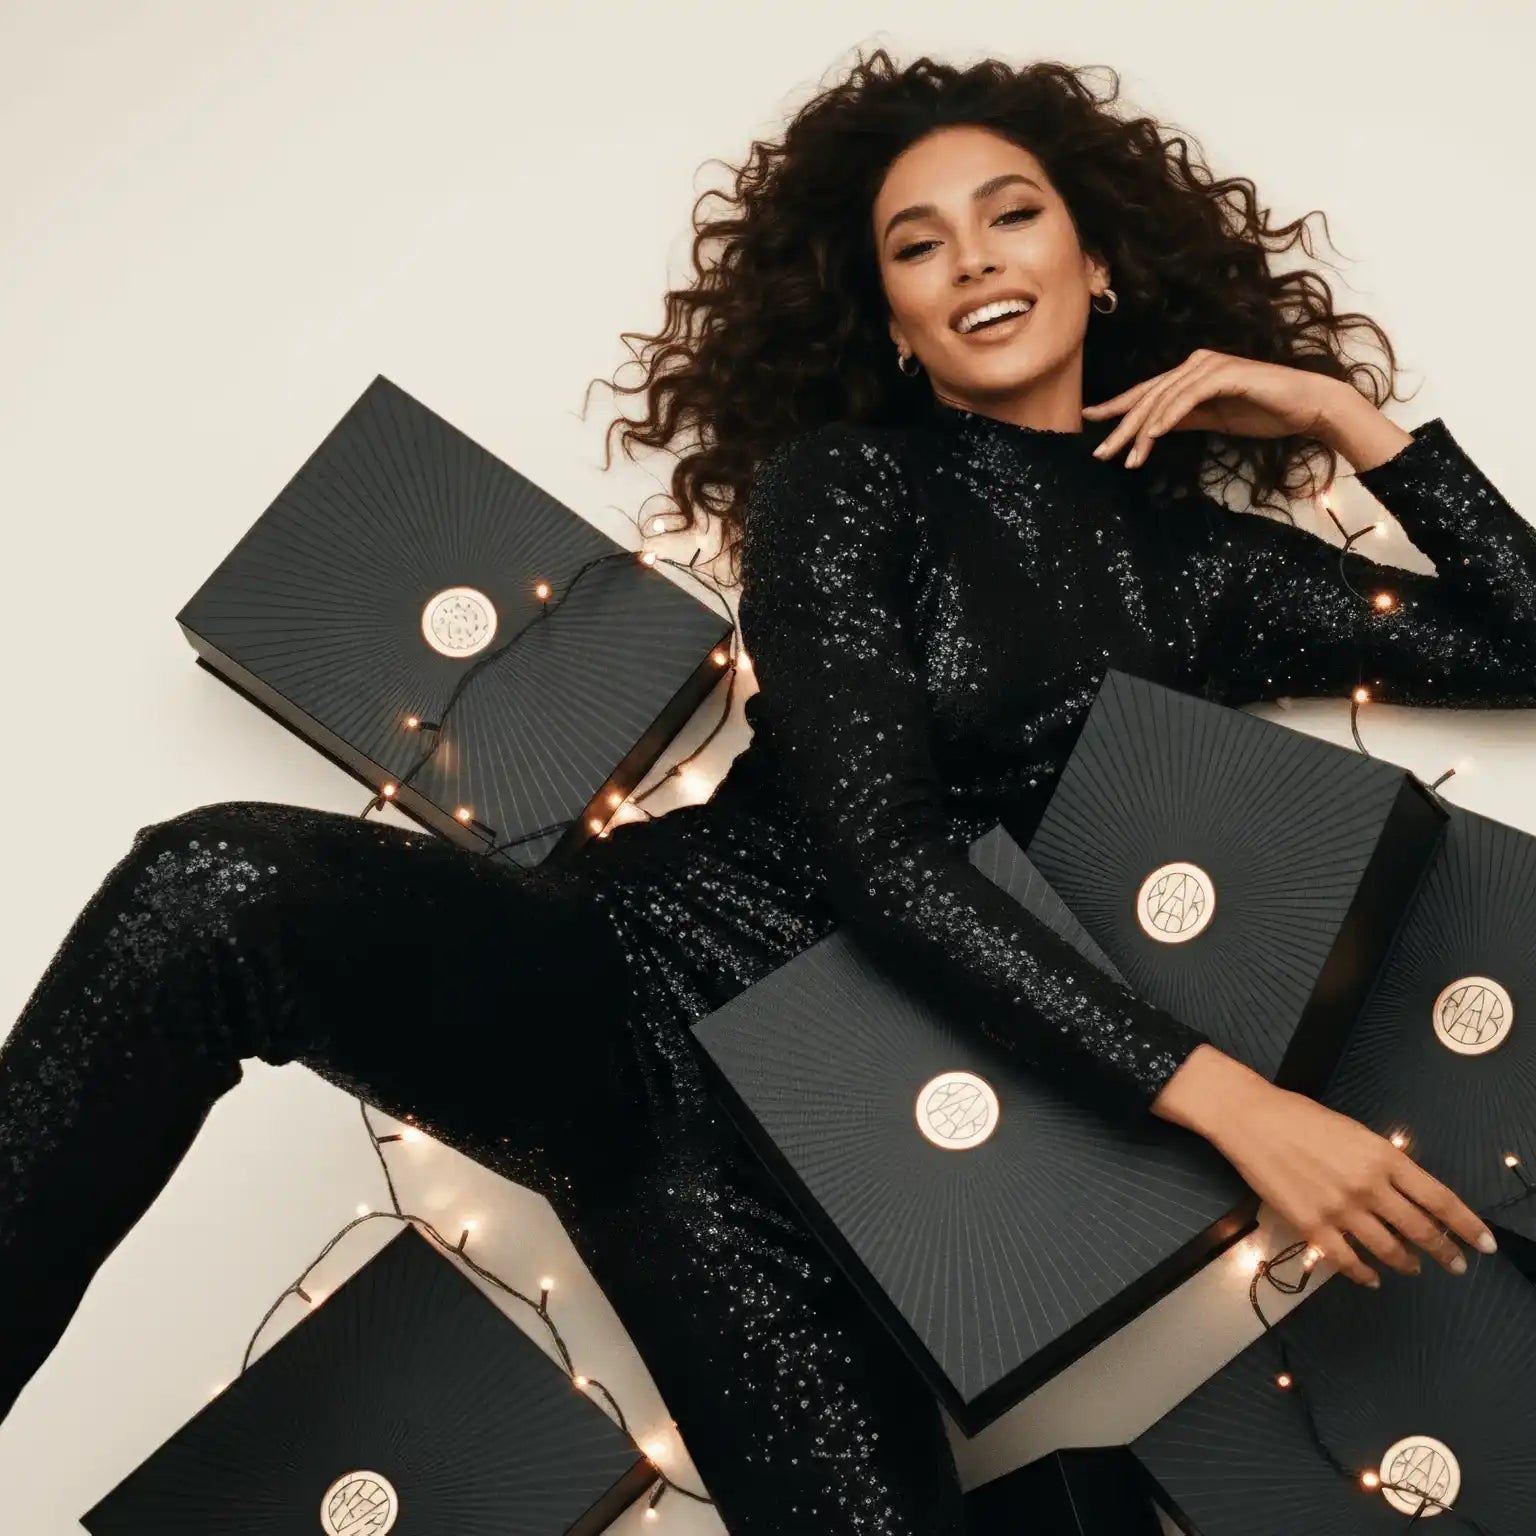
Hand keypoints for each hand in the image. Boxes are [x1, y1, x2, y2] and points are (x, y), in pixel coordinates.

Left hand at [1082, 349, 1347, 468]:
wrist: (1306, 406)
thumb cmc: (1264, 411)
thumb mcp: (1214, 419)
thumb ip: (1185, 419)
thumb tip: (1153, 430)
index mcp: (1191, 374)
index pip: (1147, 393)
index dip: (1117, 407)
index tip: (1090, 419)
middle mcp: (1196, 364)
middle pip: (1149, 397)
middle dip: (1121, 426)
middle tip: (1100, 452)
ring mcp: (1211, 366)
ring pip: (1164, 399)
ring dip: (1143, 431)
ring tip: (1127, 458)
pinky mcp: (1226, 374)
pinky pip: (1189, 397)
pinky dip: (1169, 416)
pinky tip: (1153, 435)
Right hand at [1153, 1044, 1497, 1285]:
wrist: (1250, 1120)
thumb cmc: (1300, 1117)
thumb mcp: (1355, 1132)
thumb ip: (1384, 1163)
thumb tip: (1407, 1192)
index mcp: (1383, 1157)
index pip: (1439, 1199)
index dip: (1467, 1225)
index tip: (1484, 1243)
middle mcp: (1368, 1186)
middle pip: (1420, 1229)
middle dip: (1444, 1251)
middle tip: (1455, 1264)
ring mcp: (1340, 1209)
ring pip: (1388, 1249)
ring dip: (1407, 1263)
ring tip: (1414, 1268)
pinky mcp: (1312, 1225)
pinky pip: (1348, 1261)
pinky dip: (1365, 1274)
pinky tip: (1372, 1277)